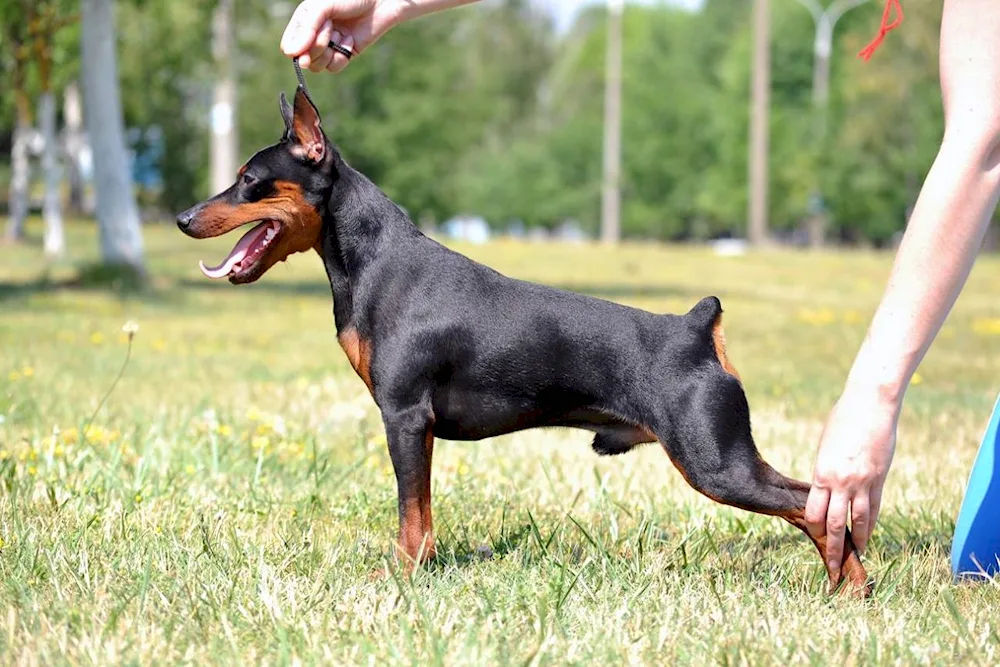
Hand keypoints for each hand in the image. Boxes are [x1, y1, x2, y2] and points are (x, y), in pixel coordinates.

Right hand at [280, 0, 399, 72]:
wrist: (379, 2)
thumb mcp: (323, 6)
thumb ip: (307, 27)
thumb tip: (291, 54)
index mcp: (304, 21)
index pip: (289, 45)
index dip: (297, 48)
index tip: (309, 39)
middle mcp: (314, 36)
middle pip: (303, 59)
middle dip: (318, 45)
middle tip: (332, 27)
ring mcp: (329, 47)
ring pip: (318, 66)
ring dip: (329, 52)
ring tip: (341, 33)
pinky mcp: (344, 55)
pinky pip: (334, 67)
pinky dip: (342, 55)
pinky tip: (350, 40)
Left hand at [805, 386, 898, 571]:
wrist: (870, 404)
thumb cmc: (842, 419)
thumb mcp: (825, 445)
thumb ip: (824, 467)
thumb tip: (824, 484)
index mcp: (821, 472)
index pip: (814, 510)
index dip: (814, 528)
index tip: (814, 539)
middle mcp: (841, 482)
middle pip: (834, 523)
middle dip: (832, 548)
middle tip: (831, 568)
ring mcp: (862, 482)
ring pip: (858, 521)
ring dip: (855, 542)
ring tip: (853, 557)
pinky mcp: (880, 479)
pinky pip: (875, 509)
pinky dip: (871, 526)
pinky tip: (868, 538)